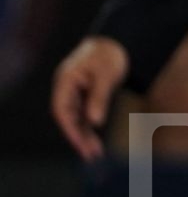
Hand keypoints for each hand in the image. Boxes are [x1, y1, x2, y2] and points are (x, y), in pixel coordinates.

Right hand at [50, 36, 128, 162]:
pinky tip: (96, 141)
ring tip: (95, 154)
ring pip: (76, 118)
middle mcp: (66, 88)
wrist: (117, 41)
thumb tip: (94, 123)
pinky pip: (84, 114)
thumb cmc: (110, 54)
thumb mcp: (107, 76)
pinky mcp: (84, 95)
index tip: (80, 144)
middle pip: (68, 117)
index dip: (70, 129)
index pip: (61, 110)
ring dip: (84, 135)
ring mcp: (74, 91)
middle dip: (78, 136)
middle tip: (91, 155)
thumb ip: (99, 98)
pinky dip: (89, 127)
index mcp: (66, 80)